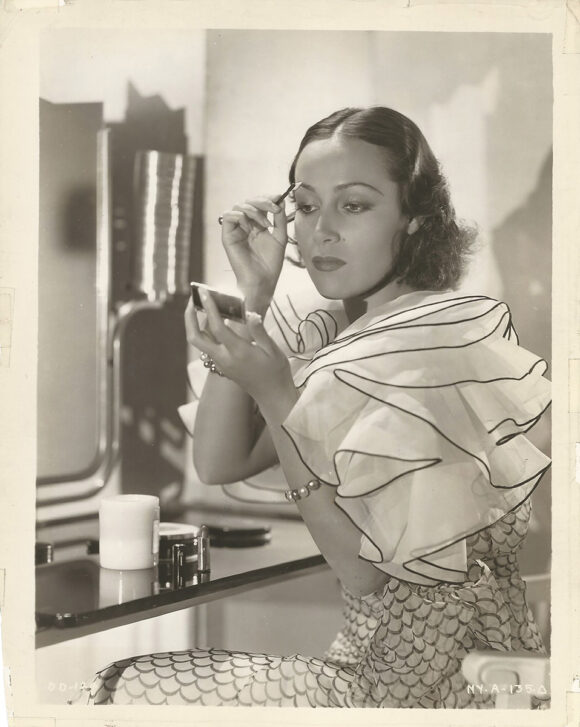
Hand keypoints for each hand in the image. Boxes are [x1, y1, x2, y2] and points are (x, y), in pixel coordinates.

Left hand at [184, 290, 295, 410]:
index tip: (204, 291)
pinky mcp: (222, 366)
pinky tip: (214, 321)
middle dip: (189, 318)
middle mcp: (224, 358)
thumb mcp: (273, 350)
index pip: (217, 327)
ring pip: (199, 343)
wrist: (272, 396)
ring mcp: (221, 364)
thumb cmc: (276, 372)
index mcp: (238, 352)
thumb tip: (250, 314)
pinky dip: (205, 332)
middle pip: (195, 338)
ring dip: (195, 324)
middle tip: (192, 299)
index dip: (209, 308)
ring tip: (199, 306)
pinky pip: (207, 347)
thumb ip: (260, 332)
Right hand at [220, 195, 287, 315]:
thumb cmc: (271, 263)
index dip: (267, 198)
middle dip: (262, 201)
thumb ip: (279, 218)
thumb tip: (280, 199)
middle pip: (248, 201)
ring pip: (238, 206)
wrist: (263, 281)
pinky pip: (227, 216)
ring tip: (265, 224)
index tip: (278, 198)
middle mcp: (245, 225)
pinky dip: (240, 215)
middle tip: (274, 208)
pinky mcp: (227, 236)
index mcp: (257, 225)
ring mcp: (236, 230)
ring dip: (253, 209)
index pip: (258, 203)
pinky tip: (251, 225)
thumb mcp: (280, 237)